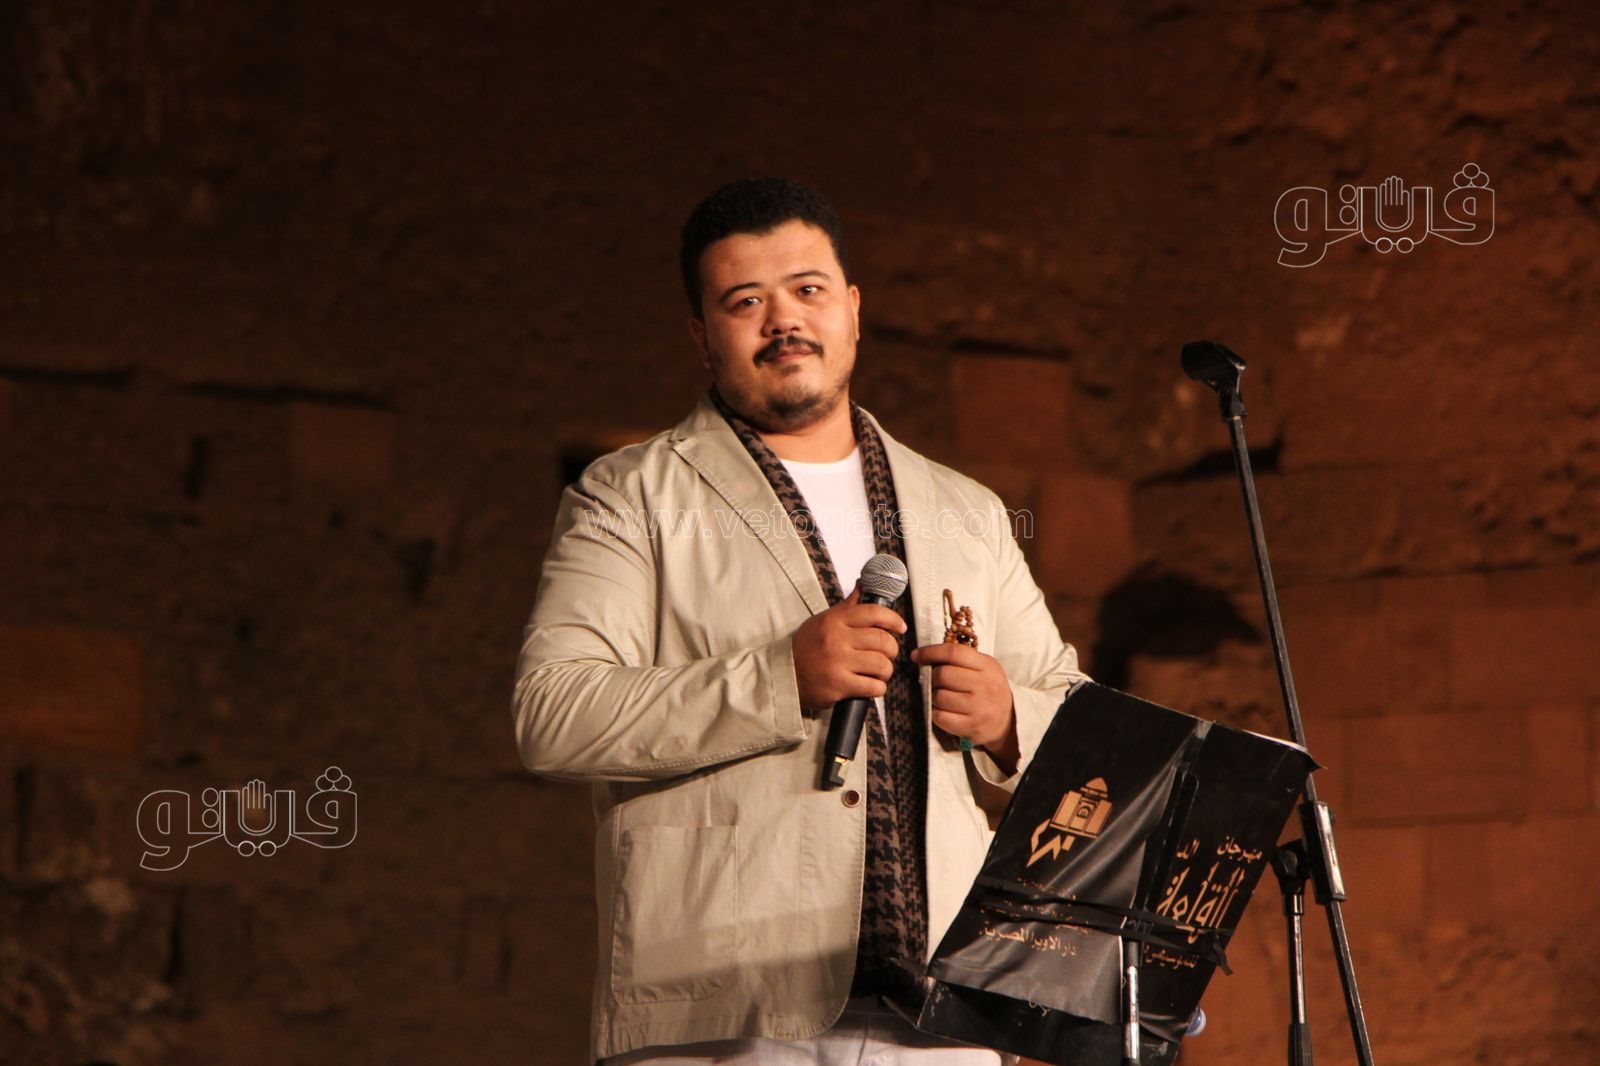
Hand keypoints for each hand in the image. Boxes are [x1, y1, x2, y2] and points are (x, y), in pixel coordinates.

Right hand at [792, 584, 907, 710]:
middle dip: (891, 650)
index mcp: (834, 621)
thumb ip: (846, 607)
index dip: (893, 619)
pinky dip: (878, 688)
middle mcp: (836, 639)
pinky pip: (873, 687)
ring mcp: (838, 663)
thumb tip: (862, 584)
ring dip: (886, 671)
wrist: (782, 676)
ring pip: (881, 664)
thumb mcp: (822, 621)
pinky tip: (871, 686)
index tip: (900, 627)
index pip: (873, 613)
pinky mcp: (839, 685)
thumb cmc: (804, 648)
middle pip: (883, 640)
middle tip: (886, 655)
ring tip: (879, 672)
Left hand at [910, 643, 1017, 769]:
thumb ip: (960, 660)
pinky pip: (940, 717)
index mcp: (987, 666)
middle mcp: (985, 686)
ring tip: (943, 698)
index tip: (916, 655)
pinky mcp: (972, 727)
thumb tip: (924, 656)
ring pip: (939, 696)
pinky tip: (945, 712)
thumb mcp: (984, 668)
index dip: (930, 652)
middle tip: (936, 682)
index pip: (953, 653)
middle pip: (943, 675)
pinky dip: (937, 713)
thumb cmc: (989, 689)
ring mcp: (979, 708)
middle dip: (933, 677)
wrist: (1008, 720)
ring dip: (934, 697)